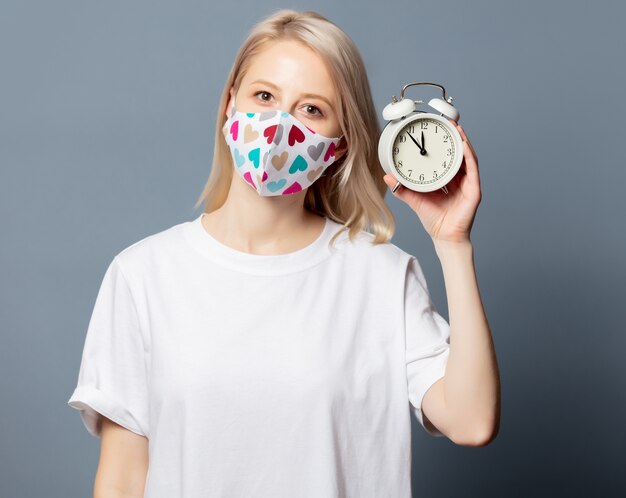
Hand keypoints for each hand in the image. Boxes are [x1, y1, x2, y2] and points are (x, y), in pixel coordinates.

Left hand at [383, 120, 481, 243]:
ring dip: (463, 141)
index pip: (447, 157)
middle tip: (448, 121)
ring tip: (457, 127)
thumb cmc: (433, 220)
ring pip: (468, 157)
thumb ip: (401, 187)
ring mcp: (469, 184)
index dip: (443, 143)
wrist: (444, 237)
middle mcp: (460, 180)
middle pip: (459, 154)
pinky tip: (464, 145)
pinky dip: (468, 156)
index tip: (436, 129)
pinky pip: (473, 169)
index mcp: (447, 180)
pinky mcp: (474, 190)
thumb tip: (387, 175)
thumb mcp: (414, 199)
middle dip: (455, 137)